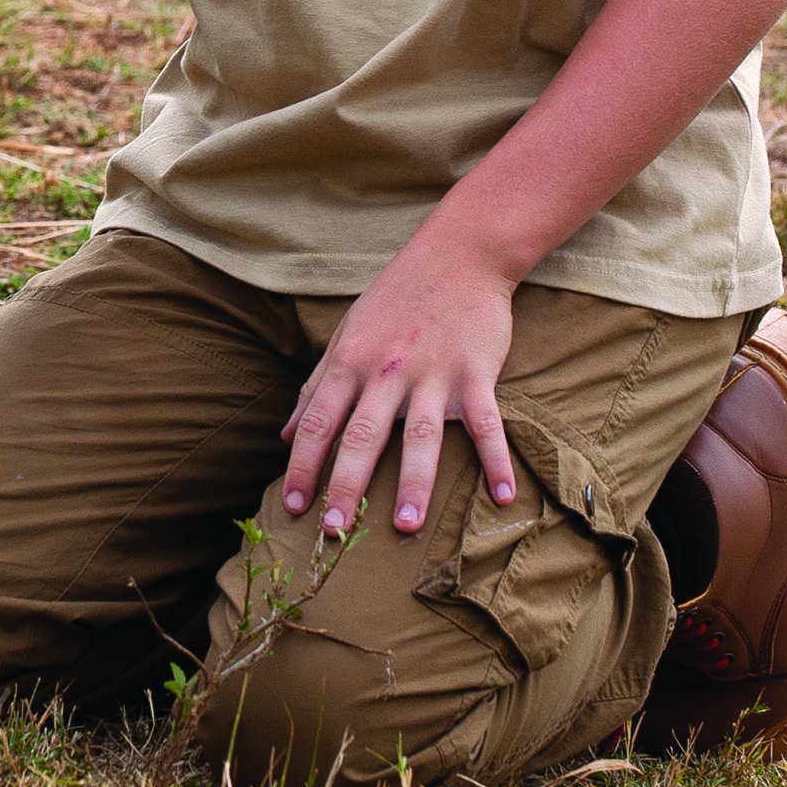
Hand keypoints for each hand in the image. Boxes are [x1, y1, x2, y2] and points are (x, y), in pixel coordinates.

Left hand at [278, 231, 520, 538]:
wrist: (458, 255)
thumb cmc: (396, 299)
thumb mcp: (345, 335)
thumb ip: (315, 387)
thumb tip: (284, 435)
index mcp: (350, 363)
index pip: (318, 423)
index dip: (302, 466)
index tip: (292, 506)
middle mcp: (386, 372)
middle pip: (361, 436)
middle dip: (346, 485)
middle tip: (335, 531)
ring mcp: (433, 373)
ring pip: (419, 436)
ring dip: (412, 483)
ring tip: (404, 526)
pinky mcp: (475, 372)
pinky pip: (486, 423)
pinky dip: (496, 459)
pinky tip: (502, 497)